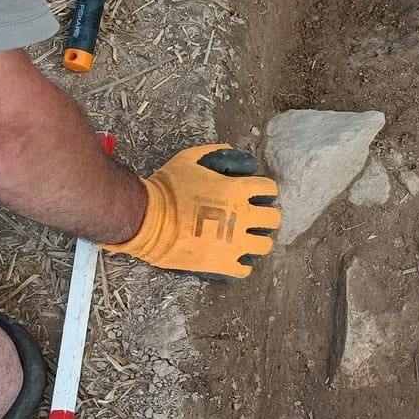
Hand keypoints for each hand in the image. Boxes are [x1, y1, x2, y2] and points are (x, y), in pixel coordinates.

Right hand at [103, 145, 280, 279]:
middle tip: (255, 219)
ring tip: (246, 240)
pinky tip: (234, 259)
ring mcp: (233, 243)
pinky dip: (241, 265)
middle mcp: (241, 216)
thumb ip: (211, 153)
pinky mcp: (221, 263)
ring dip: (257, 242)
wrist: (145, 220)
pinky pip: (244, 269)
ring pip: (265, 246)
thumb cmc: (164, 189)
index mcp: (236, 191)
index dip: (265, 190)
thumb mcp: (187, 160)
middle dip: (266, 218)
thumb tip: (228, 149)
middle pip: (274, 219)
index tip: (259, 195)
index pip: (270, 189)